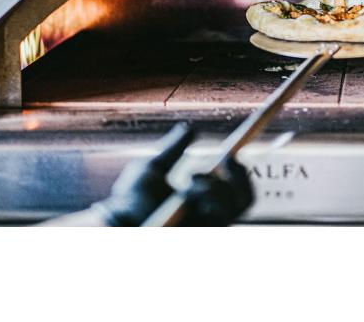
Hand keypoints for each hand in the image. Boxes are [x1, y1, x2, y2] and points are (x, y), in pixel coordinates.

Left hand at [91, 122, 253, 226]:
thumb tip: (190, 127)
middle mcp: (208, 219)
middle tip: (227, 159)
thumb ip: (173, 150)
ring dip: (216, 185)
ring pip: (233, 204)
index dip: (241, 174)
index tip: (232, 153)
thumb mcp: (153, 168)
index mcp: (201, 204)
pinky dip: (208, 197)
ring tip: (191, 179)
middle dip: (238, 177)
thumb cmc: (131, 200)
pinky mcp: (202, 234)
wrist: (118, 222)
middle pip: (245, 200)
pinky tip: (188, 193)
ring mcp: (206, 229)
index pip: (236, 192)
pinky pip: (221, 216)